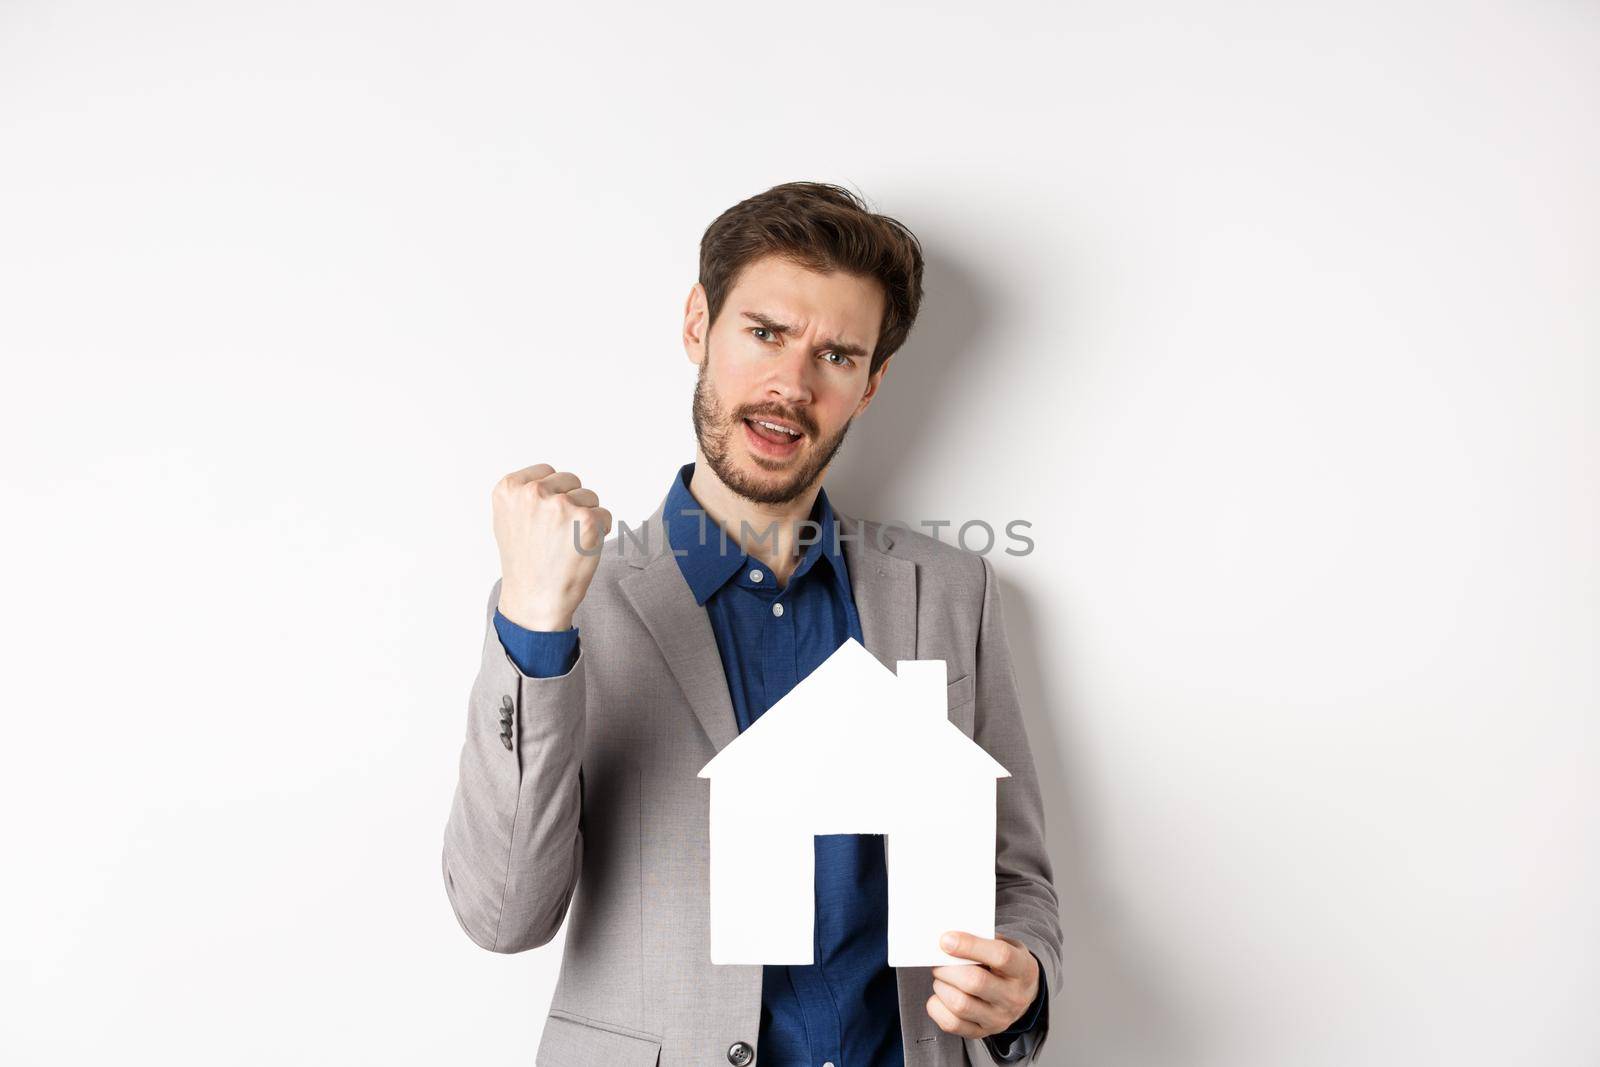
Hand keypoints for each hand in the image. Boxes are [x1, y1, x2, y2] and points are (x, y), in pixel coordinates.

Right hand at [492, 464, 611, 630]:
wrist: (535, 600)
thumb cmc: (524, 563)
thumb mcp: (508, 519)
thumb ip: (523, 494)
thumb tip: (548, 479)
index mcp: (509, 488)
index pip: (546, 471)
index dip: (552, 496)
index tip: (545, 520)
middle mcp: (532, 493)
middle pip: (571, 480)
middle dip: (571, 503)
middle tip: (557, 535)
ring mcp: (560, 505)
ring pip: (589, 496)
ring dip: (586, 517)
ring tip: (567, 543)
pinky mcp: (587, 520)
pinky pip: (605, 514)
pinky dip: (601, 531)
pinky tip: (582, 549)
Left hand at [925, 931, 1039, 1038]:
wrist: (1022, 994)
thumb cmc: (1007, 964)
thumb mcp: (1007, 944)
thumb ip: (982, 939)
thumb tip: (948, 939)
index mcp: (1023, 969)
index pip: (1000, 956)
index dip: (969, 946)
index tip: (946, 940)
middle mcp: (1013, 997)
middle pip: (974, 982)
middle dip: (948, 968)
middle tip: (939, 960)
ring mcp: (998, 1018)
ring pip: (960, 1004)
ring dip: (942, 986)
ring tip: (942, 977)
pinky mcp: (981, 1032)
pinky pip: (951, 1023)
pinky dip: (937, 1006)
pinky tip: (941, 995)